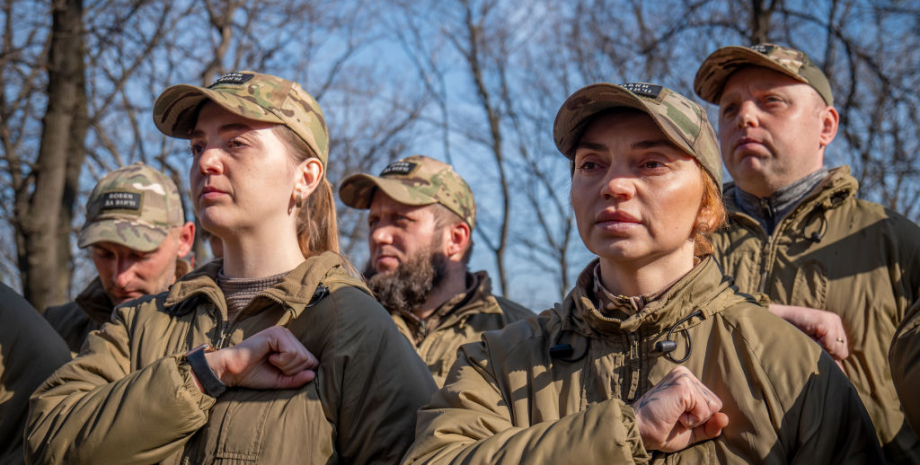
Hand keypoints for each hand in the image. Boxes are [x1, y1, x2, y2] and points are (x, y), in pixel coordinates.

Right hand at [202, 326, 317, 389]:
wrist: (232, 371)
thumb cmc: (254, 375)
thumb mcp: (281, 381)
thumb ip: (297, 379)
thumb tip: (313, 376)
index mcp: (292, 345)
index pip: (312, 362)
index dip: (298, 374)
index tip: (280, 372)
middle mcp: (289, 336)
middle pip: (308, 359)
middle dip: (292, 371)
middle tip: (274, 367)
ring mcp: (283, 333)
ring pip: (301, 356)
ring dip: (286, 366)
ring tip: (271, 362)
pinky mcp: (276, 333)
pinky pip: (291, 353)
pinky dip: (281, 361)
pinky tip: (269, 357)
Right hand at [634, 366, 728, 451]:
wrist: (640, 431)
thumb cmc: (660, 430)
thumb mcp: (691, 431)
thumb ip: (710, 426)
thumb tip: (725, 418)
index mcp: (686, 381)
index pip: (712, 404)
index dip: (700, 420)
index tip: (677, 418)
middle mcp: (685, 374)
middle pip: (715, 404)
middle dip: (699, 419)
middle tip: (675, 417)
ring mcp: (684, 377)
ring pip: (712, 406)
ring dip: (695, 419)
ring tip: (674, 415)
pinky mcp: (684, 385)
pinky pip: (704, 409)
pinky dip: (692, 420)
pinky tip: (675, 414)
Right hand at [769, 304, 848, 361]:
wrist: (775, 320)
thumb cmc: (790, 334)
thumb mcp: (812, 344)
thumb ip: (826, 355)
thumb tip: (840, 371)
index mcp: (834, 325)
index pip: (842, 351)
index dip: (828, 354)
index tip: (813, 345)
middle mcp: (835, 321)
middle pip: (842, 352)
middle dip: (827, 353)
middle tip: (811, 342)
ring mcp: (832, 320)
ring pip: (838, 349)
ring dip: (823, 349)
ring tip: (809, 339)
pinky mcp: (826, 322)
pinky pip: (831, 344)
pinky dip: (820, 345)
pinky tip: (809, 336)